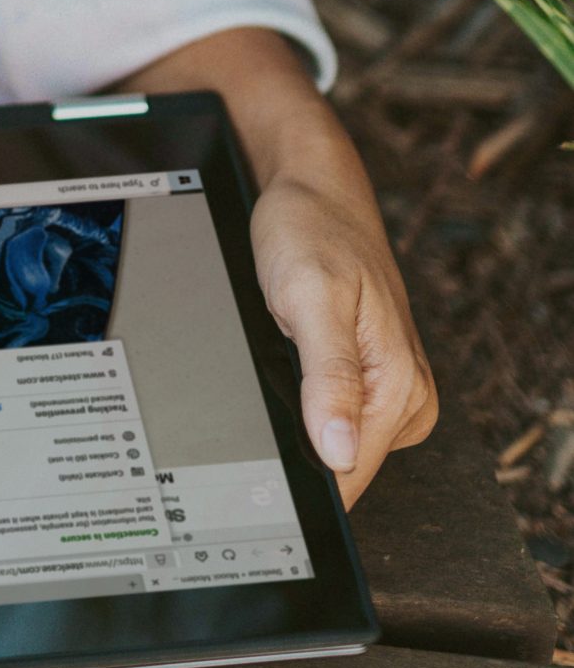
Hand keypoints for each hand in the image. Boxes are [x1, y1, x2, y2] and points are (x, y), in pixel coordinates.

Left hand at [249, 162, 437, 506]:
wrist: (316, 191)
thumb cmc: (312, 231)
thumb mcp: (311, 297)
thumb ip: (329, 377)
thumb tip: (340, 453)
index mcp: (401, 386)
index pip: (349, 475)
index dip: (300, 475)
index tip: (259, 459)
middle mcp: (407, 396)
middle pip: (342, 465)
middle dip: (296, 441)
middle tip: (264, 384)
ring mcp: (392, 390)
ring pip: (335, 444)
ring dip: (299, 419)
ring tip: (280, 362)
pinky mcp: (371, 380)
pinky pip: (334, 418)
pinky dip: (304, 402)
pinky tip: (290, 366)